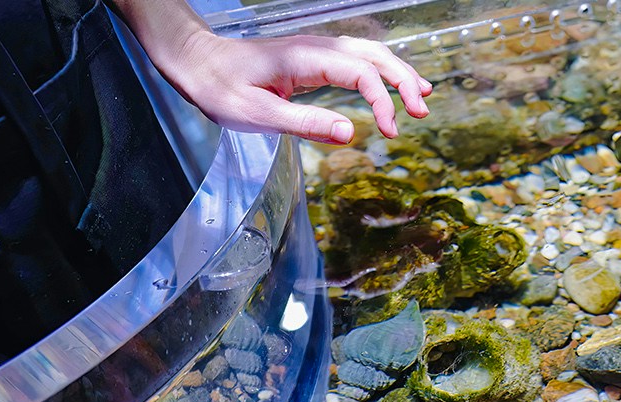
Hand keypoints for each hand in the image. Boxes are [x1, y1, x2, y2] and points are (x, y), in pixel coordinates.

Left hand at [162, 32, 431, 143]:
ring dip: (398, 73)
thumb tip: (351, 133)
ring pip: (370, 54)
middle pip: (375, 55)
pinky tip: (391, 88)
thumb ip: (306, 124)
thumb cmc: (222, 88)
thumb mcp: (259, 114)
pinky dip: (381, 73)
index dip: (382, 102)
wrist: (198, 63)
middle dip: (403, 81)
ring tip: (422, 97)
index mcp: (308, 59)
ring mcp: (317, 51)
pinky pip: (357, 61)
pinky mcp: (314, 60)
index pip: (362, 74)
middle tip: (422, 111)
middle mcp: (318, 48)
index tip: (389, 132)